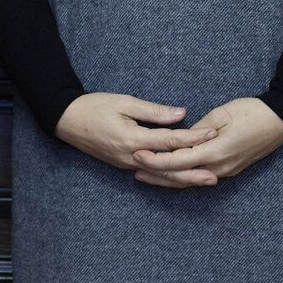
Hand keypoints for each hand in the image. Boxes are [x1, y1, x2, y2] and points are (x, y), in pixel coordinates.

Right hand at [54, 93, 216, 176]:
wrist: (66, 120)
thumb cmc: (94, 106)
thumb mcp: (124, 102)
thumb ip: (154, 111)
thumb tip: (181, 114)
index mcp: (132, 139)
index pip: (170, 140)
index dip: (192, 137)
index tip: (212, 133)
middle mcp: (131, 157)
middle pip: (168, 168)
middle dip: (193, 171)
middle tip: (216, 174)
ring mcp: (127, 164)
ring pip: (160, 176)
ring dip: (183, 179)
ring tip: (204, 180)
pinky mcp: (124, 165)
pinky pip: (151, 174)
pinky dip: (168, 177)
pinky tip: (181, 177)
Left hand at [132, 97, 282, 186]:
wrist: (282, 121)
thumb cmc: (252, 111)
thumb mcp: (221, 114)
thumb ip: (198, 129)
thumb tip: (180, 138)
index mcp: (216, 151)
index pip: (178, 160)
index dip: (156, 159)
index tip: (137, 155)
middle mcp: (220, 166)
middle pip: (182, 176)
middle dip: (157, 174)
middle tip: (134, 169)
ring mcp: (226, 170)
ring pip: (190, 179)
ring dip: (168, 178)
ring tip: (146, 175)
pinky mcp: (230, 169)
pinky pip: (200, 176)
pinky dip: (183, 176)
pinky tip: (170, 174)